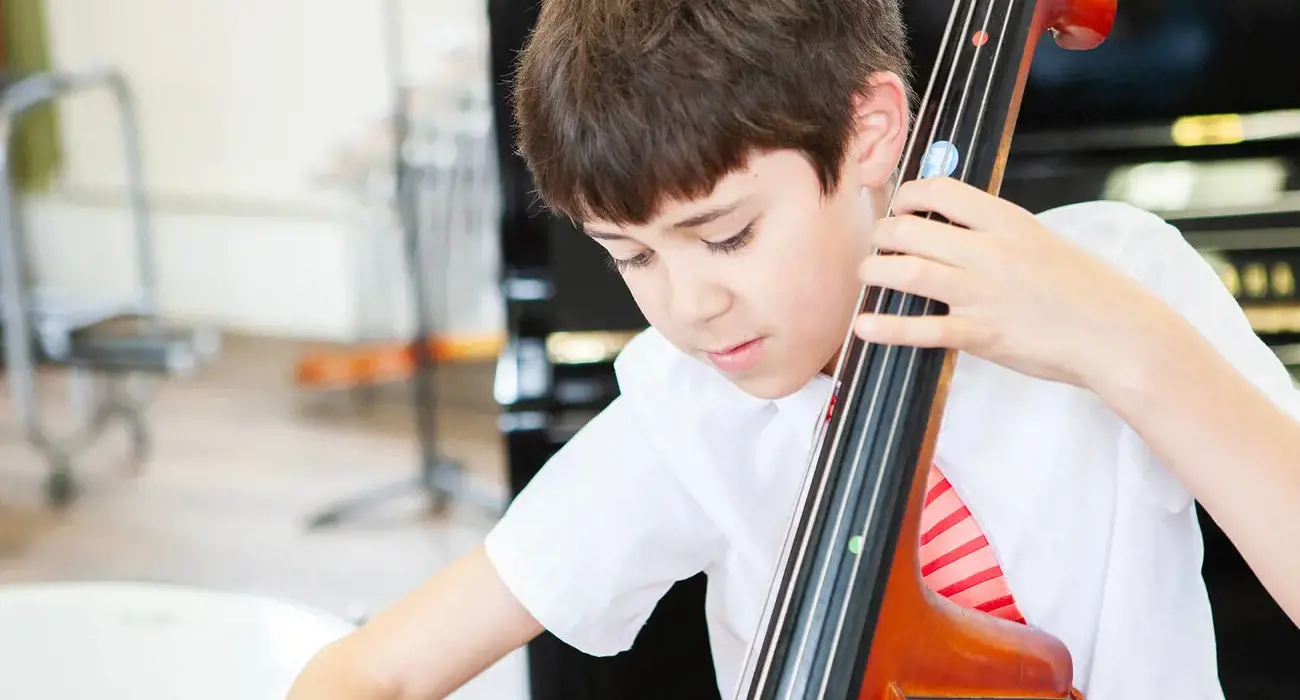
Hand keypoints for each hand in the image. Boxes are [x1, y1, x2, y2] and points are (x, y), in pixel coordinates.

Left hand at [853, 177, 1173, 389]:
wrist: (1118, 334)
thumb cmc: (1086, 289)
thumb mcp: (1043, 242)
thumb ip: (999, 233)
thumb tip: (957, 224)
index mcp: (1008, 221)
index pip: (941, 191)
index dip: (908, 195)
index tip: (898, 205)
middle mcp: (991, 252)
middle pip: (913, 230)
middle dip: (883, 235)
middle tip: (877, 244)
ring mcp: (984, 293)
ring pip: (908, 272)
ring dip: (876, 272)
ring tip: (867, 275)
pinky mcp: (982, 335)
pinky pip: (923, 329)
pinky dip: (888, 328)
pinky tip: (865, 327)